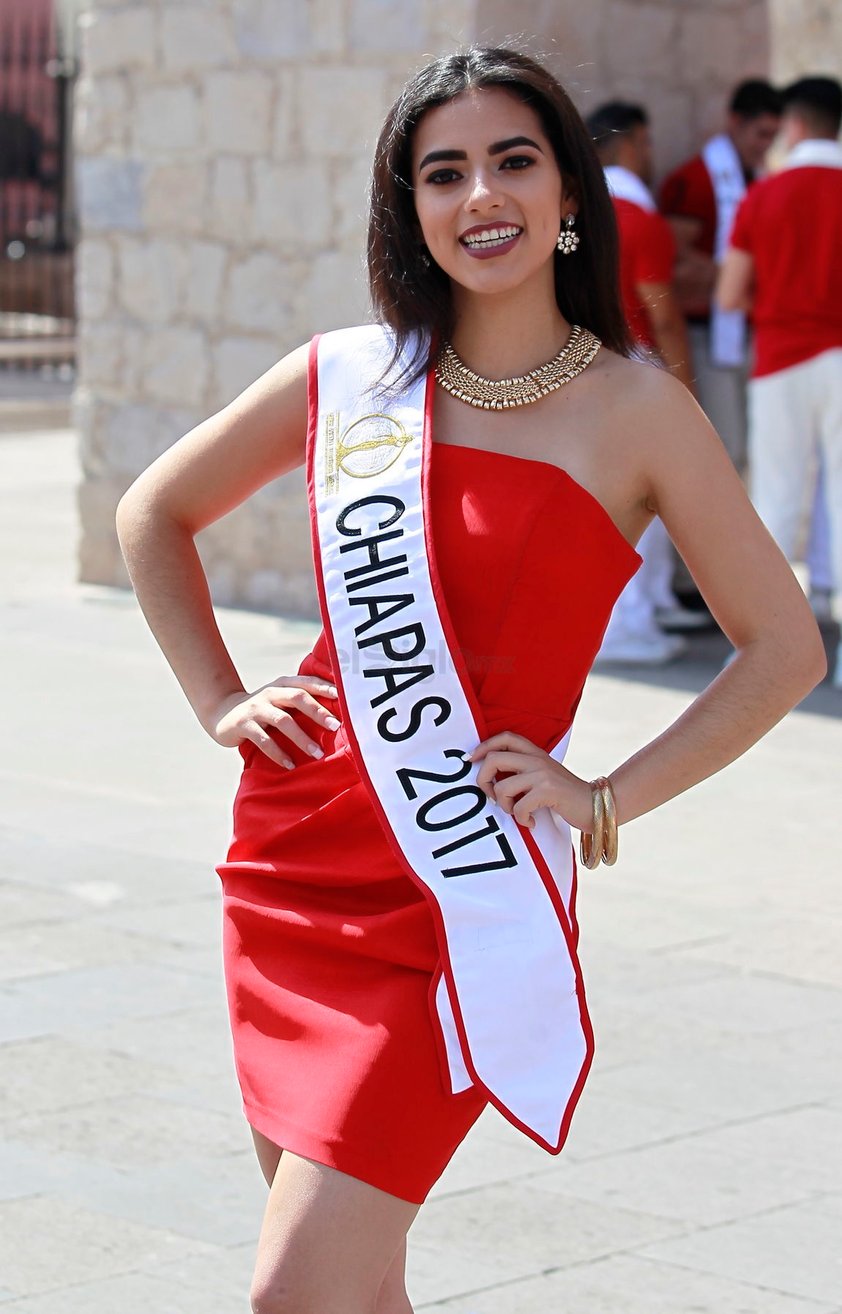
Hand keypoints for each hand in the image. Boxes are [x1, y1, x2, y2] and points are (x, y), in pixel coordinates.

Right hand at [210, 675, 340, 768]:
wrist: (222, 712)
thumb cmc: (263, 709)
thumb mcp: (280, 700)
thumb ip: (301, 702)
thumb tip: (337, 716)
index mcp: (282, 684)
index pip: (306, 682)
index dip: (324, 687)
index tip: (343, 696)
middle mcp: (270, 693)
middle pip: (297, 697)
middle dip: (318, 711)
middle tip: (335, 726)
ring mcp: (256, 708)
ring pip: (282, 720)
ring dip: (301, 738)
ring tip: (317, 753)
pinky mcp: (243, 725)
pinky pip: (263, 740)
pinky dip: (278, 753)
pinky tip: (290, 764)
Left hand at [467, 731, 592, 832]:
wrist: (596, 805)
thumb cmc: (564, 796)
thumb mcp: (543, 776)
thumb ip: (523, 772)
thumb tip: (491, 779)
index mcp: (535, 753)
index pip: (504, 737)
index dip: (483, 746)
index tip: (470, 760)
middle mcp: (537, 759)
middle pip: (493, 759)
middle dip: (483, 780)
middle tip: (492, 796)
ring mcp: (543, 774)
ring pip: (502, 787)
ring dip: (504, 806)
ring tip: (517, 813)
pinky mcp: (548, 790)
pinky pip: (518, 806)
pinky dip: (521, 819)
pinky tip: (531, 822)